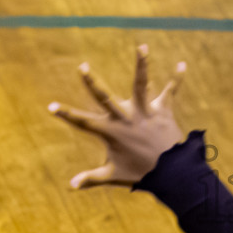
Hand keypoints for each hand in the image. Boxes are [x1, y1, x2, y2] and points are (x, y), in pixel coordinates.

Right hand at [48, 45, 185, 187]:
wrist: (170, 174)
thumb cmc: (141, 174)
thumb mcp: (113, 175)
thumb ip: (91, 178)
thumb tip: (70, 186)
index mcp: (111, 132)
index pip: (83, 122)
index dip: (66, 115)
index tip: (51, 106)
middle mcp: (126, 118)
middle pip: (105, 97)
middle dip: (92, 82)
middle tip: (82, 67)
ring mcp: (145, 113)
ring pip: (141, 84)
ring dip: (142, 65)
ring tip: (142, 46)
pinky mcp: (163, 111)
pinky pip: (171, 92)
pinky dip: (177, 79)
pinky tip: (181, 64)